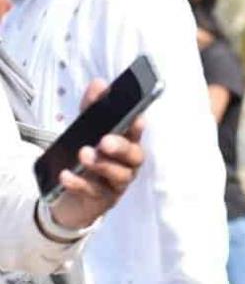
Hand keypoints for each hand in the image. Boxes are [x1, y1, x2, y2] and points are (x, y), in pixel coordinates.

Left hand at [47, 80, 146, 232]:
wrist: (70, 195)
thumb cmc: (87, 159)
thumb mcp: (85, 131)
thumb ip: (92, 108)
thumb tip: (99, 83)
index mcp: (127, 144)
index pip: (137, 133)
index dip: (138, 127)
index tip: (136, 118)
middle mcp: (128, 165)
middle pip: (135, 156)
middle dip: (121, 147)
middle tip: (104, 141)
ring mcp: (118, 184)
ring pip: (120, 176)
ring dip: (102, 165)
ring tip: (83, 155)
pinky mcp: (103, 201)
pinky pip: (95, 192)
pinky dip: (80, 183)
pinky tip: (66, 175)